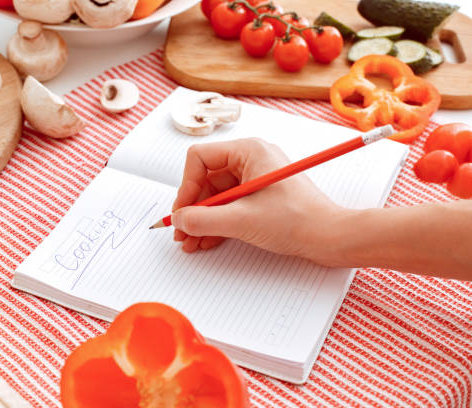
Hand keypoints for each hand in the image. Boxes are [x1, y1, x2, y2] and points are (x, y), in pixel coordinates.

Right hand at [171, 138, 342, 257]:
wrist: (330, 237)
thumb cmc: (298, 220)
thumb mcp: (242, 220)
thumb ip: (203, 220)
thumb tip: (180, 219)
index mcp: (248, 151)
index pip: (200, 158)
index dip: (186, 186)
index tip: (183, 211)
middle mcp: (251, 160)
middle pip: (206, 180)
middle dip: (192, 208)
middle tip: (182, 231)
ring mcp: (255, 179)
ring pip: (216, 196)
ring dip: (201, 220)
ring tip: (191, 242)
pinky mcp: (260, 198)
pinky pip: (229, 206)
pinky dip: (216, 223)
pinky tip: (205, 241)